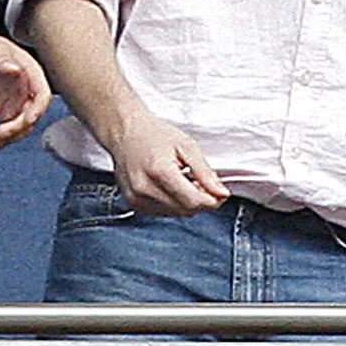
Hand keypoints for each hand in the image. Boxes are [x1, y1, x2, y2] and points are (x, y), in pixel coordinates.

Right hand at [106, 110, 228, 215]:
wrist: (124, 131)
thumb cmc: (152, 134)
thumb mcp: (186, 146)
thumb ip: (205, 173)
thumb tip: (221, 193)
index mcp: (159, 171)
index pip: (194, 202)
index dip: (212, 199)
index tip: (218, 192)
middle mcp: (144, 188)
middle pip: (186, 210)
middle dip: (200, 200)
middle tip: (198, 181)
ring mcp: (136, 197)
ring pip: (176, 213)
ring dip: (185, 202)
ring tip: (181, 180)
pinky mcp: (133, 203)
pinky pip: (163, 212)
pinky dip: (172, 203)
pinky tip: (168, 186)